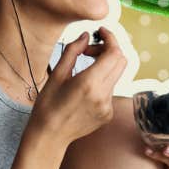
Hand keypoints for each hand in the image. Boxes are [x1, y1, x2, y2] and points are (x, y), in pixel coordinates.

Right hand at [31, 27, 126, 145]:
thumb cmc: (48, 106)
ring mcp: (107, 106)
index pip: (114, 53)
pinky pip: (111, 90)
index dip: (111, 38)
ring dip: (105, 66)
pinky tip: (84, 89)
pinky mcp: (108, 114)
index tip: (100, 32)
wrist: (49, 136)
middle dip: (109, 50)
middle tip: (90, 50)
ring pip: (116, 75)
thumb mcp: (56, 75)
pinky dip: (102, 82)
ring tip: (84, 69)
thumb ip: (73, 51)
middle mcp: (103, 95)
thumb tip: (86, 36)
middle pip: (121, 62)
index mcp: (89, 83)